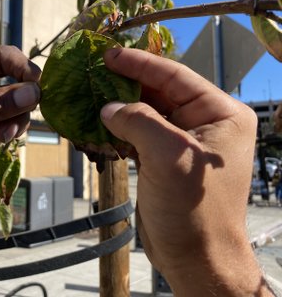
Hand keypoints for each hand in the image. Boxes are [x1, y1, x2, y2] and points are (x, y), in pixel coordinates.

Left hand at [0, 46, 40, 208]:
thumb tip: (35, 92)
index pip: (1, 56)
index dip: (23, 68)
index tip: (39, 87)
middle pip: (13, 77)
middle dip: (23, 95)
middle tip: (20, 117)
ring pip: (15, 100)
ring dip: (19, 116)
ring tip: (6, 135)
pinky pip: (9, 120)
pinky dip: (13, 128)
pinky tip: (2, 140)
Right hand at [100, 48, 273, 295]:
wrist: (195, 257)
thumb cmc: (193, 208)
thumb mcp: (168, 155)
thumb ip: (137, 120)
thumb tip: (107, 107)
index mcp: (220, 113)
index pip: (175, 76)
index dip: (140, 63)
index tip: (109, 54)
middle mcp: (205, 123)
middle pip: (160, 93)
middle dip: (126, 84)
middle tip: (95, 71)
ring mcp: (184, 142)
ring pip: (147, 114)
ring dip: (119, 109)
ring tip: (91, 96)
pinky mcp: (166, 159)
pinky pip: (140, 135)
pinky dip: (119, 131)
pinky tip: (98, 125)